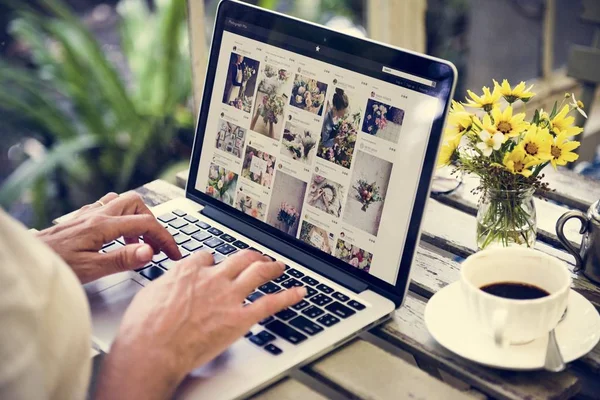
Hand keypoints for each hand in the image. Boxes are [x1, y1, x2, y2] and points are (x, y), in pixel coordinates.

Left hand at [36, 192, 180, 282]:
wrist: (27, 260)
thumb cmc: (54, 266)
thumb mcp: (91, 269)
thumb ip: (123, 259)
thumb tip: (150, 251)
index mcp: (103, 226)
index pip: (145, 225)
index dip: (165, 239)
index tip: (173, 253)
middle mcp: (96, 214)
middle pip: (137, 204)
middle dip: (152, 223)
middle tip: (156, 245)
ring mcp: (87, 214)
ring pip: (122, 202)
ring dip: (136, 219)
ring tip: (138, 244)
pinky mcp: (80, 219)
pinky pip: (108, 208)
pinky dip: (120, 219)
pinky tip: (116, 238)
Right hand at [96, 250, 305, 399]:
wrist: (152, 350)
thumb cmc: (144, 328)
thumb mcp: (149, 295)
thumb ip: (167, 285)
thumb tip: (170, 285)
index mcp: (188, 271)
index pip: (208, 256)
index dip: (214, 260)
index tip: (216, 264)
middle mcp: (212, 278)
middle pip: (239, 258)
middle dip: (250, 256)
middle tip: (257, 257)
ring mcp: (228, 297)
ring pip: (257, 273)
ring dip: (271, 267)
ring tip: (279, 265)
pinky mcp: (239, 318)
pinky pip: (270, 303)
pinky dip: (288, 296)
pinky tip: (299, 292)